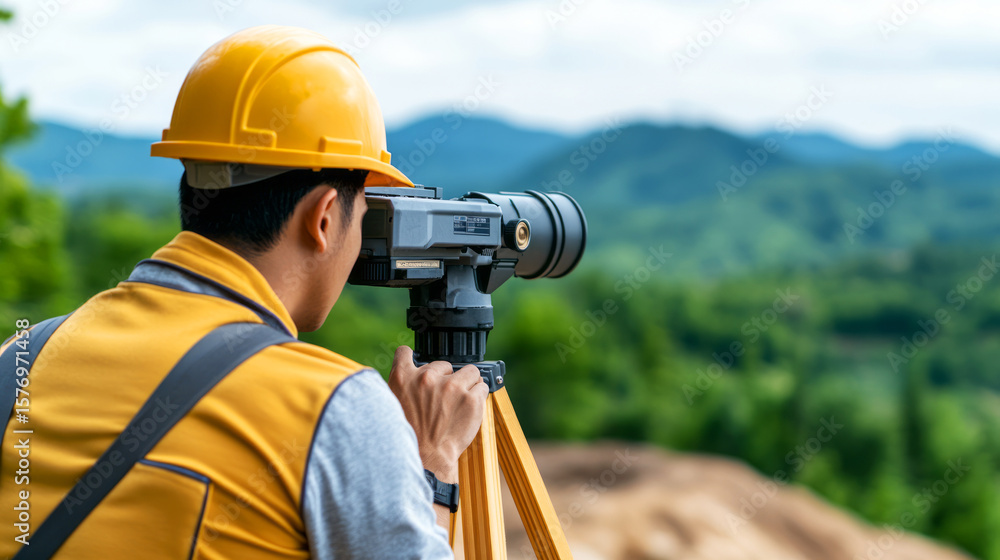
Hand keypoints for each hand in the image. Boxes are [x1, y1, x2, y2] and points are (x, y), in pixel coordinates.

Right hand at [388, 346, 489, 482]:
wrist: (427, 459)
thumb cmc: (411, 437)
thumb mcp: (395, 407)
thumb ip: (405, 388)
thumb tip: (416, 377)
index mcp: (403, 378)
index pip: (404, 353)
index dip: (411, 357)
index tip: (416, 362)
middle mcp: (427, 377)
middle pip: (445, 364)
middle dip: (446, 379)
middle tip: (444, 400)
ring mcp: (451, 386)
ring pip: (470, 371)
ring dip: (468, 384)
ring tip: (461, 402)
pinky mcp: (471, 398)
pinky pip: (482, 387)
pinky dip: (479, 397)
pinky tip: (469, 410)